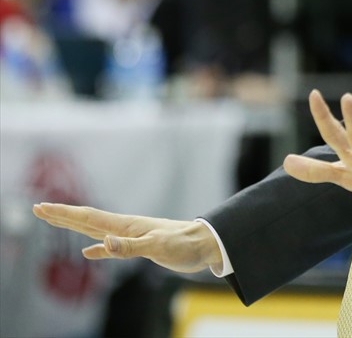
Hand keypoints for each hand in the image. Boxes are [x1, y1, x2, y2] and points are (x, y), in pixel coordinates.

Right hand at [32, 204, 221, 272]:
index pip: (88, 218)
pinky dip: (96, 250)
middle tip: (37, 208)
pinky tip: (88, 254)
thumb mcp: (157, 247)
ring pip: (95, 231)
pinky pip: (110, 248)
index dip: (64, 214)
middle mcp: (124, 228)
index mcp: (125, 226)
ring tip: (56, 221)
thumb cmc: (184, 244)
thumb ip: (130, 247)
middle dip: (61, 215)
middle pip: (86, 220)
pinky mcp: (139, 247)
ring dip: (73, 227)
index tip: (42, 207)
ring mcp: (131, 236)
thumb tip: (103, 245)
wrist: (206, 244)